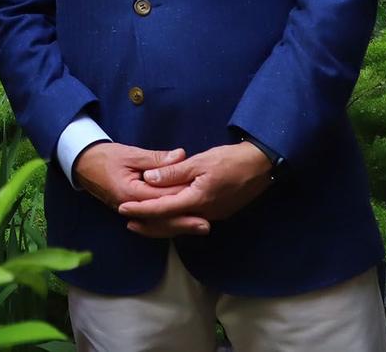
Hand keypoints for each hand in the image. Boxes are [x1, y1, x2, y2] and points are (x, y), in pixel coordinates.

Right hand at [73, 142, 201, 233]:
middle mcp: (130, 208)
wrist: (83, 164)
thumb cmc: (106, 157)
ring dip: (178, 226)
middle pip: (161, 219)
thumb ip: (157, 159)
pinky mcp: (132, 212)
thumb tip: (181, 156)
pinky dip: (166, 223)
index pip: (161, 199)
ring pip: (157, 224)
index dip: (182, 200)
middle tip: (206, 224)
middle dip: (184, 222)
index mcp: (130, 194)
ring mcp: (130, 213)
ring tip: (200, 227)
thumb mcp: (131, 154)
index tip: (201, 201)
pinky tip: (182, 224)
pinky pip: (152, 221)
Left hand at [116, 142, 272, 235]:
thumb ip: (174, 172)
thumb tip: (149, 178)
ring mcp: (213, 215)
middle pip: (170, 224)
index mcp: (197, 199)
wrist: (261, 166)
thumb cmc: (230, 160)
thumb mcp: (200, 161)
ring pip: (181, 224)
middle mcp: (204, 213)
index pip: (162, 209)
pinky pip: (191, 220)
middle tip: (128, 222)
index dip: (141, 210)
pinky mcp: (218, 212)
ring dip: (161, 224)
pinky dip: (175, 220)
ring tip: (142, 222)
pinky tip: (168, 215)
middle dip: (148, 225)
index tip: (123, 209)